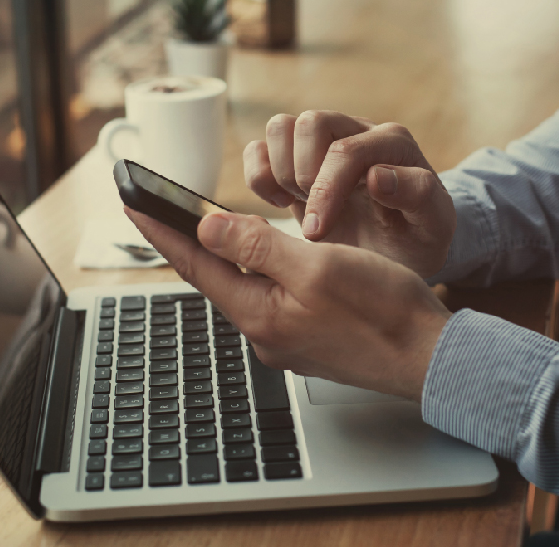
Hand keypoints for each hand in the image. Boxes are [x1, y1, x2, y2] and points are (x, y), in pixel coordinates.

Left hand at [126, 208, 450, 400]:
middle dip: (183, 241)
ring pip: (239, 285)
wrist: (425, 355)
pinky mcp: (304, 333)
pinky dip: (251, 268)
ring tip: (198, 226)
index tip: (133, 203)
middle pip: (212, 277)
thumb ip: (257, 247)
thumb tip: (206, 229)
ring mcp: (284, 335)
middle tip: (158, 209)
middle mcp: (264, 329)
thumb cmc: (382, 311)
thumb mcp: (317, 267)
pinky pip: (265, 294)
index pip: (196, 265)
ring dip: (217, 254)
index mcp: (260, 313)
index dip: (162, 231)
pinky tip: (254, 258)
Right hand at [243, 111, 455, 278]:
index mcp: (394, 144)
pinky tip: (280, 202)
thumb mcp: (433, 227)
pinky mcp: (296, 159)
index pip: (346, 150)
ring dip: (280, 171)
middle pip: (310, 123)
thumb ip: (419, 195)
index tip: (319, 232)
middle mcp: (356, 132)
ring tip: (299, 204)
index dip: (326, 189)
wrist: (397, 252)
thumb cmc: (416, 239)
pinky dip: (259, 174)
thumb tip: (377, 175)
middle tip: (316, 216)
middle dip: (304, 175)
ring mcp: (323, 142)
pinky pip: (260, 147)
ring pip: (280, 126)